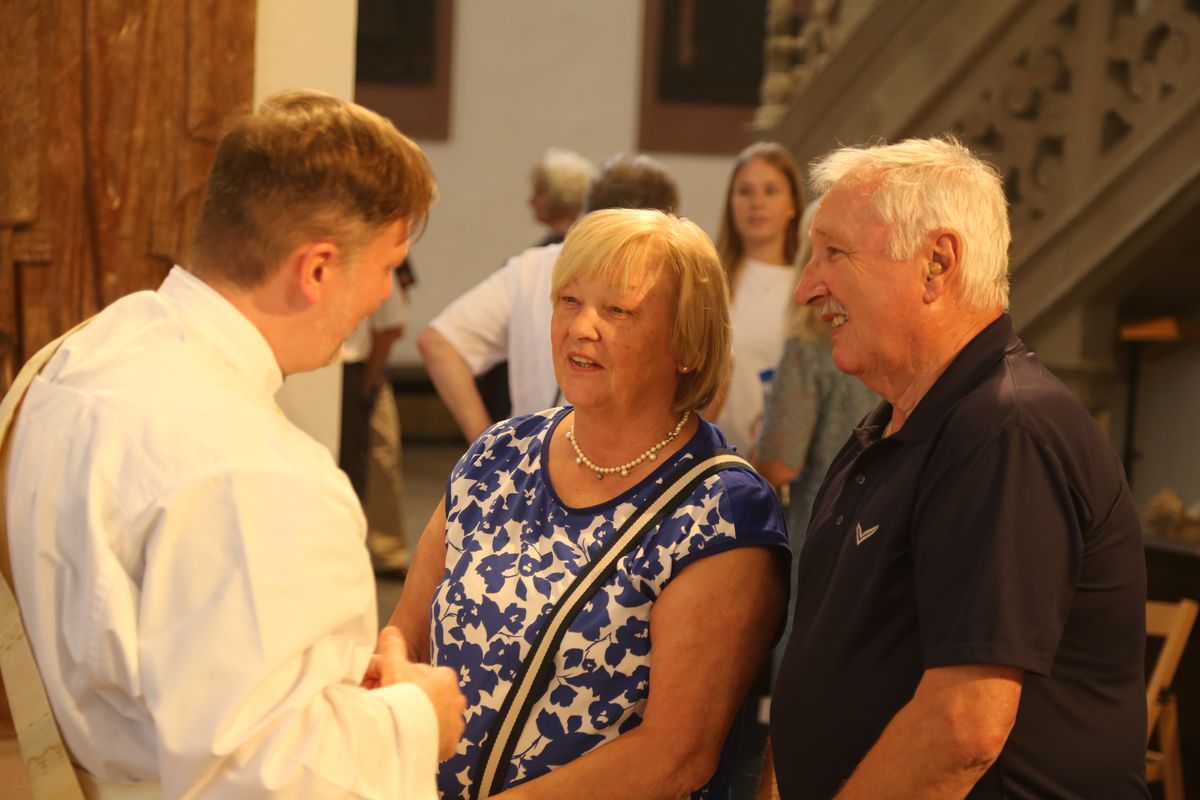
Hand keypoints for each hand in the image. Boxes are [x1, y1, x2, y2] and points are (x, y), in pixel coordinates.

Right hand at [362, 626, 465, 759]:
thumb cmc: (405, 699)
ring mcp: (456, 721)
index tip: (392, 689)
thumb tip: (390, 631)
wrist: (411, 735)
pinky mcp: (453, 741)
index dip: (404, 681)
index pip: (422, 675)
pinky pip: (439, 737)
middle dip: (415, 700)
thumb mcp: (395, 667)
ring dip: (423, 719)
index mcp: (445, 676)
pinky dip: (429, 737)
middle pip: (430, 696)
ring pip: (435, 717)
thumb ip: (393, 647)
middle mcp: (456, 697)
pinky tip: (415, 737)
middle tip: (396, 708)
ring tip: (404, 724)